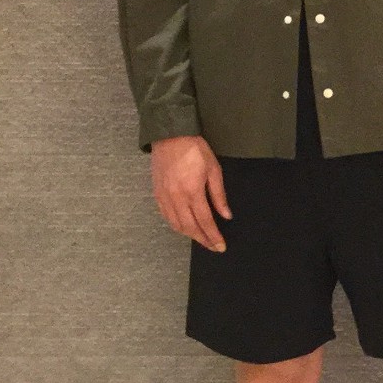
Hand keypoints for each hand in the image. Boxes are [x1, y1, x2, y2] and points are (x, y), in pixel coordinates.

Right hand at [151, 135, 231, 251]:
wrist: (170, 135)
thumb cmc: (195, 150)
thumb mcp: (213, 170)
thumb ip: (219, 195)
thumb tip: (226, 215)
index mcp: (192, 191)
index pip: (205, 221)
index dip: (213, 236)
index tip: (221, 246)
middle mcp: (176, 197)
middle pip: (190, 227)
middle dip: (203, 240)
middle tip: (213, 247)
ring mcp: (164, 197)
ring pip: (176, 224)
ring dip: (189, 235)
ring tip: (202, 239)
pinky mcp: (157, 194)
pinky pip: (166, 216)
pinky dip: (176, 226)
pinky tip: (185, 228)